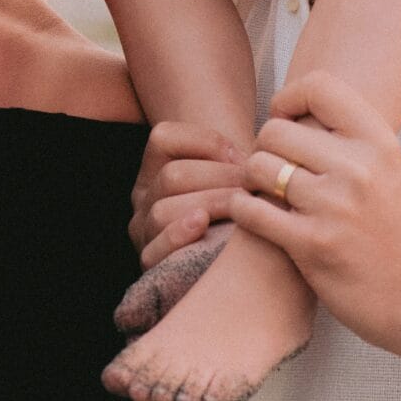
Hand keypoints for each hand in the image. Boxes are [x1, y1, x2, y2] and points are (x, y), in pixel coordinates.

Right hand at [130, 117, 249, 265]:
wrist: (240, 257)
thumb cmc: (243, 205)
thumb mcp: (238, 174)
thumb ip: (238, 159)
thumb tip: (251, 160)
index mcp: (157, 166)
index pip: (164, 138)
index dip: (207, 142)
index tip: (246, 158)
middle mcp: (146, 197)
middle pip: (172, 176)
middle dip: (221, 179)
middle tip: (256, 189)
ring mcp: (145, 230)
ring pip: (163, 210)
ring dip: (209, 205)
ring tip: (242, 210)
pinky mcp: (151, 262)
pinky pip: (152, 249)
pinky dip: (176, 235)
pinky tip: (203, 225)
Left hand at [229, 70, 400, 350]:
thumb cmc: (398, 232)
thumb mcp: (388, 169)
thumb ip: (349, 138)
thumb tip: (294, 107)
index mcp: (379, 142)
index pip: (318, 86)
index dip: (288, 99)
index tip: (286, 122)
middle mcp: (358, 168)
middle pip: (275, 130)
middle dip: (265, 148)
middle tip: (273, 168)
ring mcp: (334, 206)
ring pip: (258, 167)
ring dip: (252, 181)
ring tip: (266, 194)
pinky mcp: (312, 244)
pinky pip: (251, 210)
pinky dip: (243, 210)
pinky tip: (254, 215)